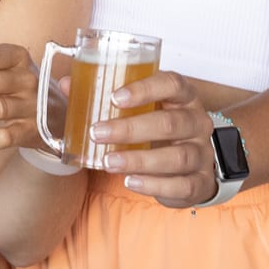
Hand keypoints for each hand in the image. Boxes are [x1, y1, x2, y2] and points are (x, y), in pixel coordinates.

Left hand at [85, 69, 218, 207]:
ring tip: (108, 162)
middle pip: (171, 122)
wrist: (191, 163)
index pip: (172, 84)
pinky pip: (182, 185)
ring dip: (139, 160)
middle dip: (131, 129)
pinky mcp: (200, 182)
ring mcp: (202, 153)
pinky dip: (154, 185)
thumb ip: (104, 97)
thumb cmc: (159, 129)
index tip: (115, 97)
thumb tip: (66, 84)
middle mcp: (197, 122)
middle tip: (97, 133)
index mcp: (184, 97)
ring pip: (177, 156)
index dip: (145, 89)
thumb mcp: (140, 110)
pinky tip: (130, 181)